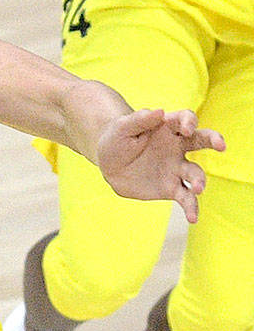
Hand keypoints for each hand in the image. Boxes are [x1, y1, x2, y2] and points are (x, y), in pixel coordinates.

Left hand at [95, 109, 224, 221]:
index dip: (189, 122)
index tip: (187, 128)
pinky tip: (193, 218)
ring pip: (195, 173)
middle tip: (220, 145)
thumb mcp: (122, 128)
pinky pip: (185, 198)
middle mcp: (178, 146)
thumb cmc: (117, 139)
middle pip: (201, 141)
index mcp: (167, 127)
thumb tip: (160, 112)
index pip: (185, 119)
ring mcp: (176, 168)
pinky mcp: (170, 188)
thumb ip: (140, 120)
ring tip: (197, 189)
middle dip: (213, 141)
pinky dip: (191, 208)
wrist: (109, 164)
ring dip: (199, 180)